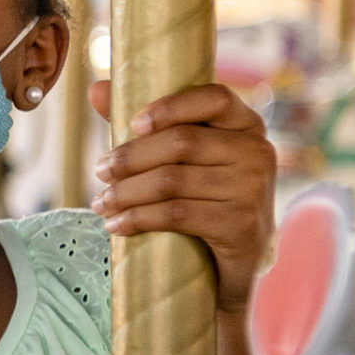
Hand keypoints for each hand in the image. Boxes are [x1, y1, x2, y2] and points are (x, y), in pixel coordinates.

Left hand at [90, 80, 278, 311]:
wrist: (235, 265)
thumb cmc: (203, 198)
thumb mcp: (183, 159)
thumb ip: (146, 124)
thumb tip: (97, 88)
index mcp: (246, 126)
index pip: (214, 98)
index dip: (171, 106)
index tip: (133, 123)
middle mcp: (257, 152)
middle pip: (182, 142)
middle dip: (131, 158)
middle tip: (100, 172)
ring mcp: (253, 190)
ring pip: (172, 180)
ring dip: (126, 192)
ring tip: (101, 203)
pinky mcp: (242, 226)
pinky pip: (177, 214)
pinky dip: (138, 219)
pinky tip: (116, 225)